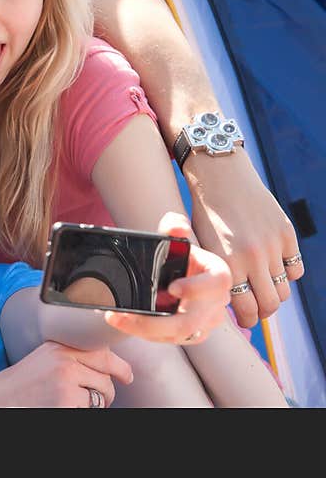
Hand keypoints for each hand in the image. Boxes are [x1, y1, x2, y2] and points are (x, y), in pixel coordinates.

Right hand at [0, 341, 132, 407]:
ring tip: (72, 404)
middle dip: (107, 390)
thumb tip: (104, 365)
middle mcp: (64, 358)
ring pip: (104, 393)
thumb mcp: (44, 359)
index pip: (101, 350)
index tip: (125, 375)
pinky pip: (93, 409)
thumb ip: (69, 356)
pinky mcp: (68, 400)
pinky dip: (83, 411)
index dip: (118, 365)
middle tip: (100, 398)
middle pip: (107, 374)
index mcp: (59, 345)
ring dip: (96, 403)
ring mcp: (67, 379)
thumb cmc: (20, 385)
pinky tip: (64, 408)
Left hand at [104, 212, 230, 343]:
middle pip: (190, 321)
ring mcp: (207, 320)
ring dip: (144, 330)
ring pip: (178, 335)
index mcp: (217, 274)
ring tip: (117, 319)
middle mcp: (217, 301)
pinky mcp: (195, 334)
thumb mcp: (174, 236)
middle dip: (154, 322)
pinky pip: (173, 340)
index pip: (216, 283)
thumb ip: (174, 227)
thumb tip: (177, 229)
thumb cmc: (178, 254)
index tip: (172, 288)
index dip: (196, 288)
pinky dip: (148, 335)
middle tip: (124, 316)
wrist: (179, 270)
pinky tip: (127, 325)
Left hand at [183, 149, 300, 327]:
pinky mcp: (287, 234)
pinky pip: (295, 268)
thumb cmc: (205, 213)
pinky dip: (288, 273)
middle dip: (264, 312)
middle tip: (257, 310)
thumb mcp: (202, 245)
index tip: (246, 321)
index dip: (248, 320)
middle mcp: (252, 258)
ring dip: (275, 294)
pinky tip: (274, 269)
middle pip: (271, 304)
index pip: (247, 309)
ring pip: (285, 289)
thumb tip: (225, 302)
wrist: (221, 178)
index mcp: (226, 264)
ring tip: (264, 290)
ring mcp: (272, 246)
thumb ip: (216, 273)